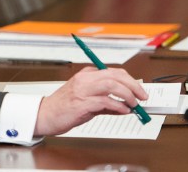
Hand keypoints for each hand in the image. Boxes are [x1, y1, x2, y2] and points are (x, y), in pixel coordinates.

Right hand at [34, 66, 148, 135]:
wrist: (45, 115)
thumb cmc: (64, 107)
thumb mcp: (86, 99)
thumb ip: (106, 101)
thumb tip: (126, 105)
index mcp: (86, 75)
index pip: (114, 72)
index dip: (131, 81)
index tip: (140, 90)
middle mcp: (85, 80)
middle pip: (115, 76)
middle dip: (133, 86)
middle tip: (142, 96)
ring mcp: (82, 90)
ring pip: (111, 85)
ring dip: (127, 95)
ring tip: (134, 105)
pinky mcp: (81, 103)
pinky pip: (105, 102)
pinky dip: (118, 106)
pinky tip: (123, 111)